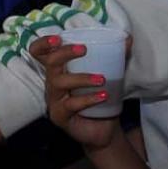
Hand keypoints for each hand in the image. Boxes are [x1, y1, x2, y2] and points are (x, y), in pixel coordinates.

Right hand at [34, 33, 122, 148]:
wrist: (104, 130)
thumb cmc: (100, 98)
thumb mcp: (108, 76)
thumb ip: (114, 58)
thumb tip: (127, 39)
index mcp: (59, 71)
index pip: (40, 53)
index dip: (43, 44)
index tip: (58, 38)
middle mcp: (52, 83)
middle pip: (49, 63)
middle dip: (64, 53)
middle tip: (84, 49)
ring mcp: (54, 100)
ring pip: (59, 82)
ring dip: (81, 78)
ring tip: (102, 79)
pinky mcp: (60, 116)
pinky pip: (71, 105)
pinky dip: (88, 99)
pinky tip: (103, 97)